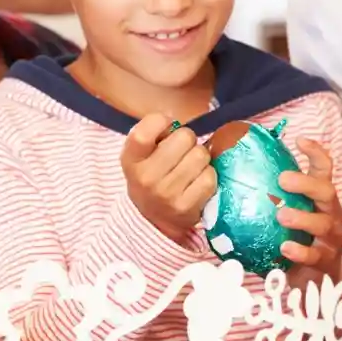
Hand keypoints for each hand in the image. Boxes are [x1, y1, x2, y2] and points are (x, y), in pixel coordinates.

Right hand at [121, 113, 216, 243]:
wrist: (151, 219)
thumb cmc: (149, 174)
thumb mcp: (139, 153)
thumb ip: (153, 132)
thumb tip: (176, 122)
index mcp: (131, 159)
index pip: (145, 131)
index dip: (161, 121)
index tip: (166, 126)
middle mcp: (146, 177)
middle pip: (184, 137)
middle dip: (187, 140)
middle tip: (182, 150)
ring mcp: (167, 194)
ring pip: (200, 155)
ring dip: (200, 157)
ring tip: (190, 165)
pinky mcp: (187, 208)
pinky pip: (209, 177)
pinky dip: (207, 175)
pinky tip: (197, 180)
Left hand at [276, 139, 341, 285]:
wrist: (317, 278)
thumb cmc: (296, 235)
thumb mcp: (286, 211)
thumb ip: (267, 195)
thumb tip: (226, 173)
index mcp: (319, 197)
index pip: (323, 169)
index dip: (316, 152)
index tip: (300, 139)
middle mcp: (330, 212)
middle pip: (326, 191)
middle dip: (306, 183)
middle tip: (283, 179)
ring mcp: (331, 238)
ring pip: (323, 223)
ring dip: (302, 218)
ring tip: (281, 215)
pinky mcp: (325, 262)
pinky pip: (315, 255)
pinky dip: (300, 251)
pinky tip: (284, 248)